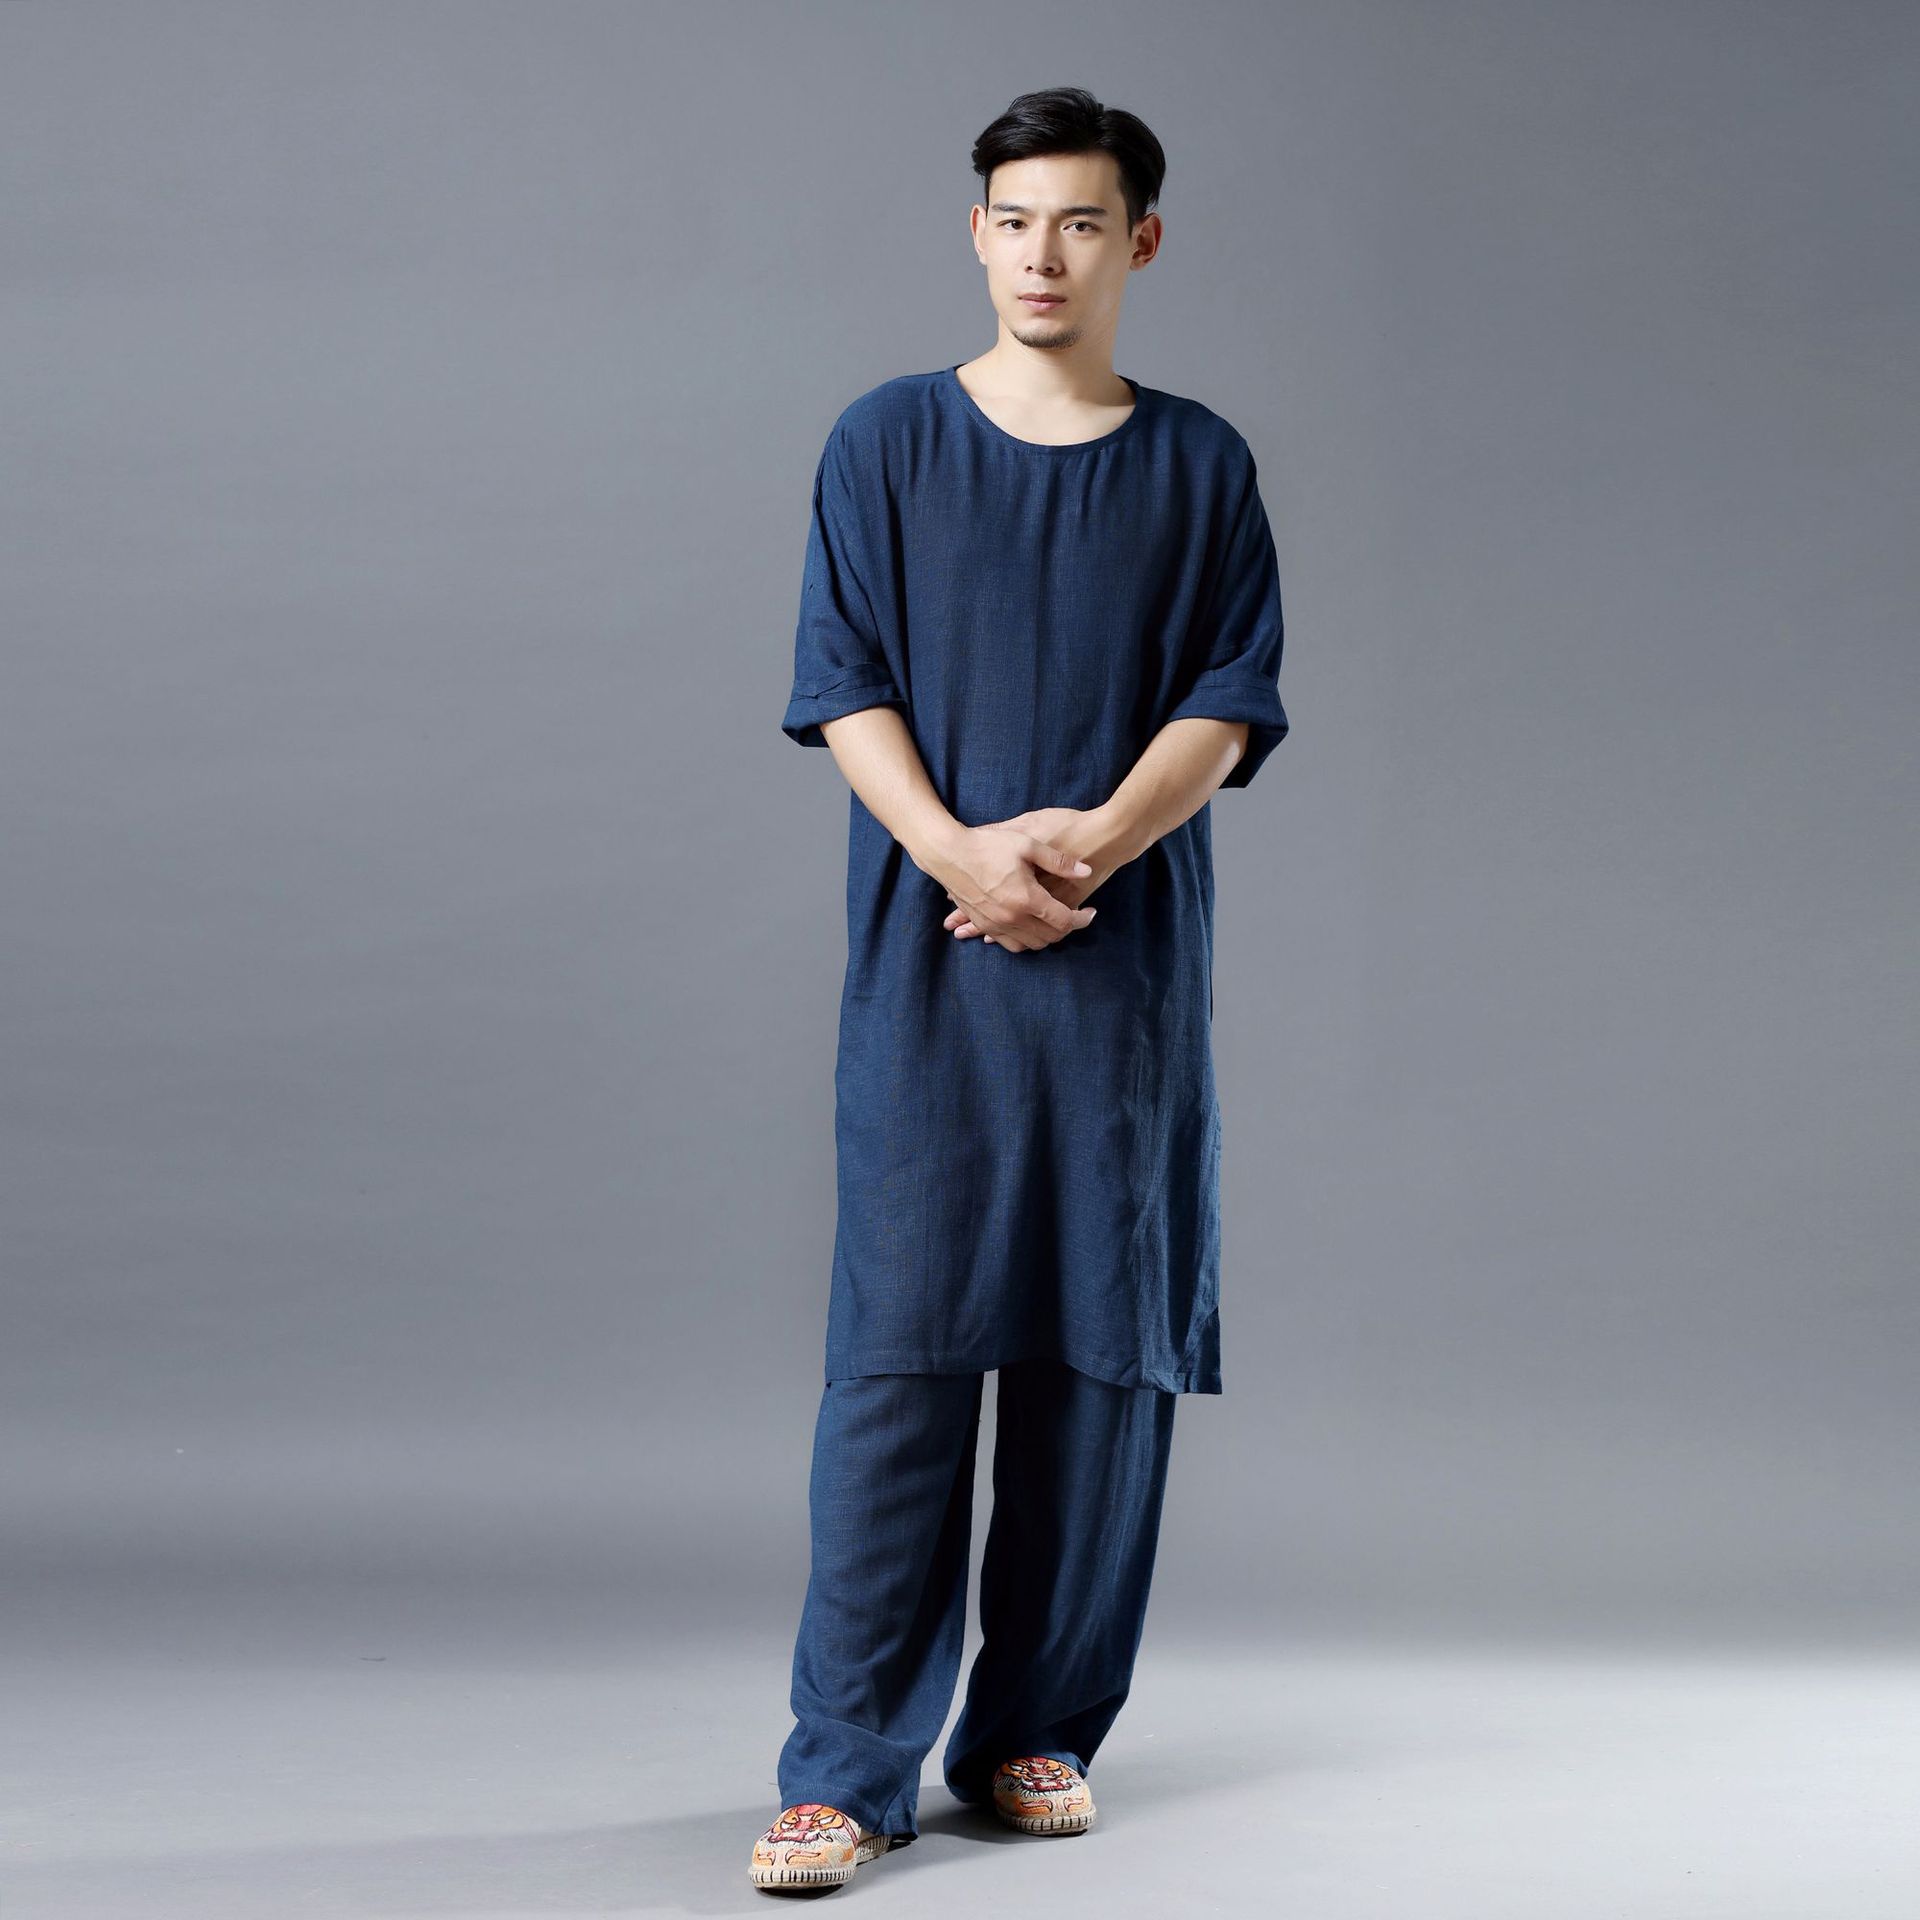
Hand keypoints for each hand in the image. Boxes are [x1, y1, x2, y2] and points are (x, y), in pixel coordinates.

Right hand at [941, 808, 1117, 946]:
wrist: (947, 853)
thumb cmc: (988, 845)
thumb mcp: (1027, 844)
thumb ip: (1059, 861)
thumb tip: (1086, 871)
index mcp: (1026, 898)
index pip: (1064, 921)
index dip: (1082, 920)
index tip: (1090, 912)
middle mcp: (1012, 918)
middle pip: (1050, 937)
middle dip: (1067, 929)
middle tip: (1075, 916)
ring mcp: (996, 924)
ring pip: (1031, 945)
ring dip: (1047, 937)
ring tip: (1054, 921)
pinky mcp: (984, 924)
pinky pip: (1010, 944)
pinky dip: (1025, 940)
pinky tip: (1031, 927)